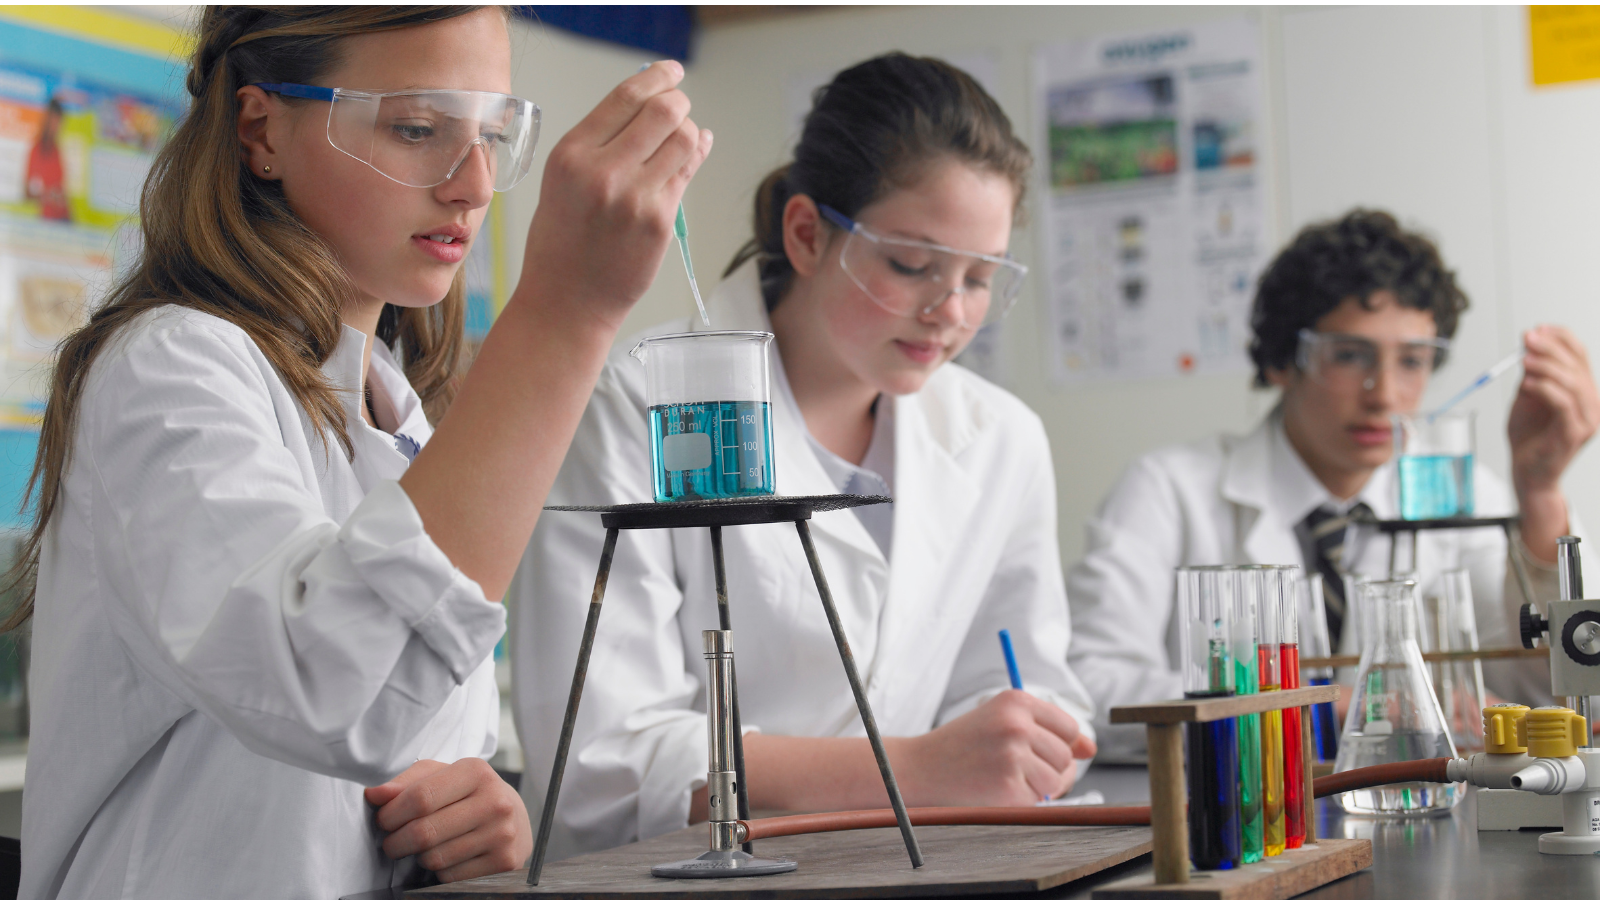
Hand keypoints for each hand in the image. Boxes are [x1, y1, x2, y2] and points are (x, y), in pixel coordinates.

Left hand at [364, 758, 531, 882]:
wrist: (516, 818)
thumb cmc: (468, 794)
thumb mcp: (441, 776)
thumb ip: (406, 782)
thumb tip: (374, 794)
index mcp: (476, 772)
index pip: (420, 797)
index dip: (391, 813)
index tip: (383, 820)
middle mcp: (495, 801)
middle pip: (424, 831)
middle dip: (396, 841)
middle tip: (391, 842)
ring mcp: (502, 834)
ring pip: (434, 858)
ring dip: (418, 857)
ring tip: (422, 847)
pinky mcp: (504, 862)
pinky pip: (450, 876)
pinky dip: (439, 871)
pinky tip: (446, 856)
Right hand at [517, 60, 712, 330]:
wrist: (566, 302)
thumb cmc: (561, 243)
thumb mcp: (564, 183)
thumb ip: (601, 144)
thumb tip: (650, 106)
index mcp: (571, 155)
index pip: (626, 97)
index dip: (658, 77)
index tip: (672, 73)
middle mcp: (602, 171)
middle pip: (663, 111)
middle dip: (679, 103)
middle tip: (680, 108)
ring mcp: (634, 197)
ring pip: (684, 139)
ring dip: (689, 131)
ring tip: (681, 139)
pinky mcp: (659, 221)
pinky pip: (687, 173)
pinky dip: (695, 156)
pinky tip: (693, 152)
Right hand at [899, 690, 1096, 806]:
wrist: (919, 769)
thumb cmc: (962, 745)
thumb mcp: (1000, 721)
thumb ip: (1047, 730)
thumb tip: (1091, 748)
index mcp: (1015, 701)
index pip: (1069, 727)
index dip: (1059, 744)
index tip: (1037, 751)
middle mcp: (1016, 725)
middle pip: (1066, 755)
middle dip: (1048, 767)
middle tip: (1012, 767)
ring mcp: (1013, 757)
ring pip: (1056, 779)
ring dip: (1037, 786)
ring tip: (1003, 777)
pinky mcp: (1009, 788)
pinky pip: (1039, 800)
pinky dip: (1022, 801)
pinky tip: (996, 789)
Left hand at [1508, 325, 1599, 496]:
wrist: (1527, 472)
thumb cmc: (1529, 436)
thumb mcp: (1527, 397)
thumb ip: (1532, 373)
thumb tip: (1530, 341)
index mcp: (1584, 390)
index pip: (1580, 355)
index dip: (1561, 338)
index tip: (1537, 329)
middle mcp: (1592, 403)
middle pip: (1577, 366)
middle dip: (1550, 348)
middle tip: (1527, 339)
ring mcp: (1587, 419)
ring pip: (1573, 383)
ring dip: (1547, 367)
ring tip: (1523, 360)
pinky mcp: (1574, 433)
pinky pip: (1563, 404)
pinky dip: (1545, 389)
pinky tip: (1526, 383)